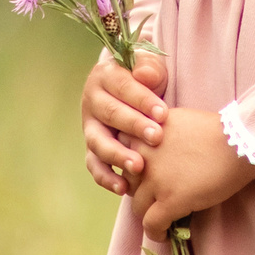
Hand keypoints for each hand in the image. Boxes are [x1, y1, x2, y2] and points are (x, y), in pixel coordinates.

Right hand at [81, 54, 168, 194]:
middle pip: (110, 114)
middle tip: (156, 138)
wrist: (135, 94)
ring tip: (138, 166)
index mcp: (105, 76)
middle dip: (134, 126)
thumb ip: (149, 68)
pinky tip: (123, 188)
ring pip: (98, 142)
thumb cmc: (147, 79)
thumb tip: (144, 74)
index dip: (142, 100)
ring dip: (118, 155)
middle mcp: (92, 101)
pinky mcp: (92, 149)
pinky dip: (106, 177)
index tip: (163, 113)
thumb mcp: (151, 67)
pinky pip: (94, 165)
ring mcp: (90, 127)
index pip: (122, 87)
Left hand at [131, 108, 254, 238]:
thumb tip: (145, 148)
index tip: (143, 175)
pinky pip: (151, 224)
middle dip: (139, 190)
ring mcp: (154, 179)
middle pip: (127, 182)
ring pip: (138, 206)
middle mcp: (141, 155)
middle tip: (154, 197)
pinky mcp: (169, 200)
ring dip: (147, 213)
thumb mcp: (173, 120)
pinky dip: (156, 233)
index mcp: (140, 132)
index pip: (120, 154)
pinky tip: (164, 234)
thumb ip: (153, 131)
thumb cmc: (214, 129)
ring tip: (159, 218)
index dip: (131, 166)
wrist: (240, 143)